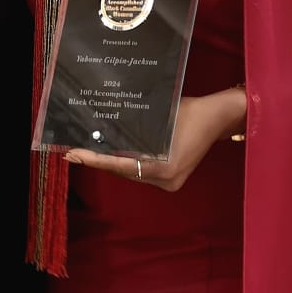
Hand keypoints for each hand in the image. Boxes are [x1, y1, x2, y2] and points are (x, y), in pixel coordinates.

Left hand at [65, 88, 245, 192]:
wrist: (218, 117)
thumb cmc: (190, 110)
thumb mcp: (158, 115)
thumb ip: (133, 126)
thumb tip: (101, 126)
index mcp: (163, 167)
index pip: (120, 165)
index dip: (94, 160)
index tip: (73, 155)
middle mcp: (165, 180)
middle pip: (124, 171)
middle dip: (99, 161)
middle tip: (73, 151)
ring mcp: (169, 182)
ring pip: (132, 172)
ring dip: (112, 162)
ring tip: (86, 152)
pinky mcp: (172, 179)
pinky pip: (142, 171)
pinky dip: (128, 162)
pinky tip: (110, 152)